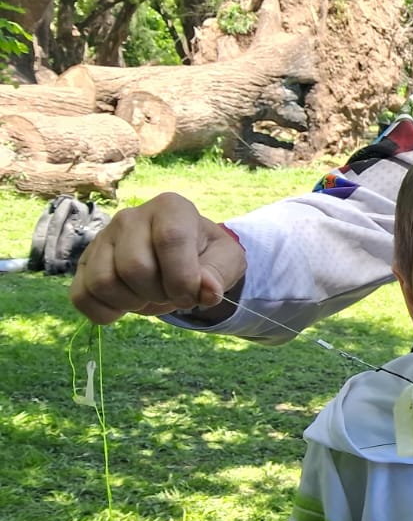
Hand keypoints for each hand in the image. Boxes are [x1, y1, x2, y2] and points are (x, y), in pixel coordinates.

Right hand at [69, 192, 245, 324]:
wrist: (180, 258)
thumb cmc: (204, 254)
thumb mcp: (225, 260)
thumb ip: (219, 274)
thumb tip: (207, 292)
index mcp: (170, 208)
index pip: (170, 240)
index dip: (182, 278)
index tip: (192, 296)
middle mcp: (130, 217)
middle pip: (134, 267)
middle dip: (158, 293)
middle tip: (171, 294)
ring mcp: (102, 239)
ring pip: (103, 282)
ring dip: (132, 303)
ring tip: (149, 296)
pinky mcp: (83, 264)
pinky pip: (80, 296)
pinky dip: (104, 313)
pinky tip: (125, 306)